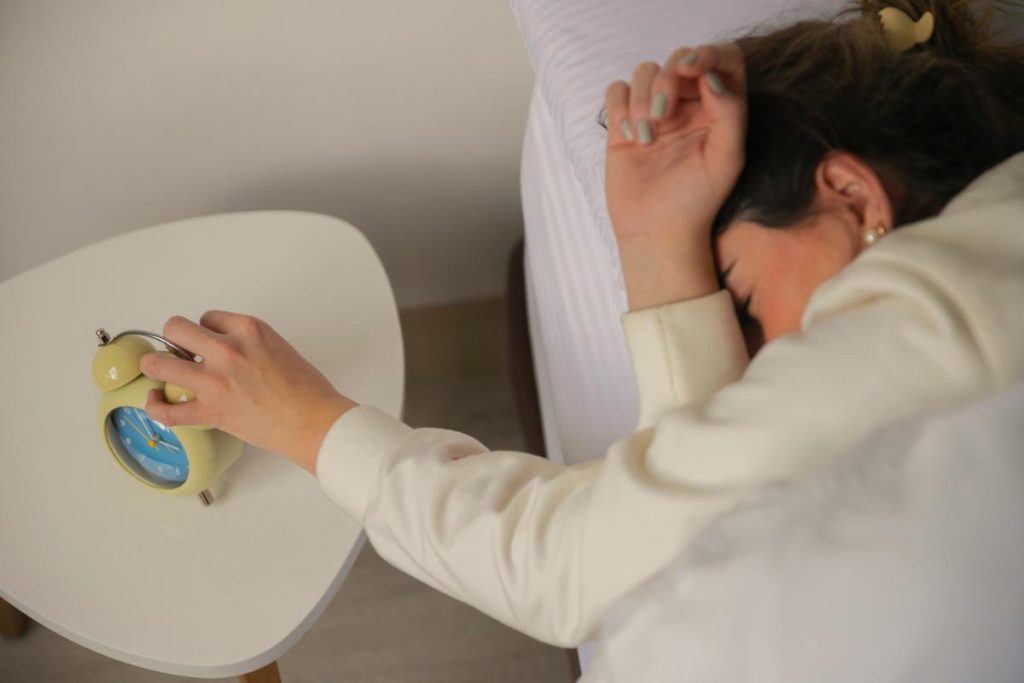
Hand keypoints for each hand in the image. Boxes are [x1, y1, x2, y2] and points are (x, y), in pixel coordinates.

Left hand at [139, 312, 356, 473]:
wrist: (314, 422)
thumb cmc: (307, 389)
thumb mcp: (279, 347)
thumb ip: (249, 343)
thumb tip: (228, 352)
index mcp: (248, 329)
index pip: (207, 317)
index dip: (206, 330)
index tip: (211, 343)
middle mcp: (227, 349)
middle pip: (176, 329)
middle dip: (176, 339)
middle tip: (183, 353)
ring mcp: (214, 381)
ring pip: (159, 363)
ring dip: (156, 366)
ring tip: (160, 371)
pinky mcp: (210, 411)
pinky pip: (167, 410)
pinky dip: (156, 406)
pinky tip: (157, 400)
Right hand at [604, 43, 747, 308]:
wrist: (657, 232)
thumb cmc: (696, 201)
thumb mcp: (727, 159)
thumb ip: (730, 113)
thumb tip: (710, 76)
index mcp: (719, 109)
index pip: (721, 60)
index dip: (707, 53)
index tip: (689, 69)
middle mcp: (688, 106)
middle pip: (677, 60)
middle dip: (667, 82)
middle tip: (663, 117)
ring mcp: (654, 113)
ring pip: (645, 72)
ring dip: (642, 100)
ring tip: (646, 139)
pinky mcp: (624, 125)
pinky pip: (617, 91)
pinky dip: (620, 106)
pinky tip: (629, 136)